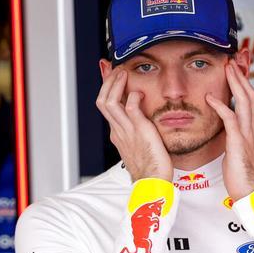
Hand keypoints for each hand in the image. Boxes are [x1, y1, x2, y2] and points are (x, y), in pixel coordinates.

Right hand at [95, 68, 172, 182]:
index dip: (106, 88)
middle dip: (108, 81)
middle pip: (102, 101)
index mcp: (117, 133)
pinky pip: (131, 108)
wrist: (152, 183)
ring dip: (116, 83)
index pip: (105, 106)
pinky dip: (133, 96)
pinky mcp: (139, 131)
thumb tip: (140, 118)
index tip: (112, 74)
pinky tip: (140, 93)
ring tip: (124, 73)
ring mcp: (126, 130)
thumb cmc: (150, 166)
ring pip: (109, 102)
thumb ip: (138, 129)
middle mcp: (118, 130)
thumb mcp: (140, 144)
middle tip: (117, 70)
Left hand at [208, 60, 253, 201]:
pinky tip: (211, 98)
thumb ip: (237, 139)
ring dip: (235, 83)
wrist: (252, 192)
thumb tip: (230, 131)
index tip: (236, 74)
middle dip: (241, 77)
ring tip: (227, 69)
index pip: (250, 103)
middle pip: (250, 95)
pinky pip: (230, 118)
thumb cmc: (244, 177)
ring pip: (244, 101)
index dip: (243, 87)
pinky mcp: (239, 141)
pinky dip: (221, 106)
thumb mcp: (240, 153)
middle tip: (232, 63)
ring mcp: (248, 134)